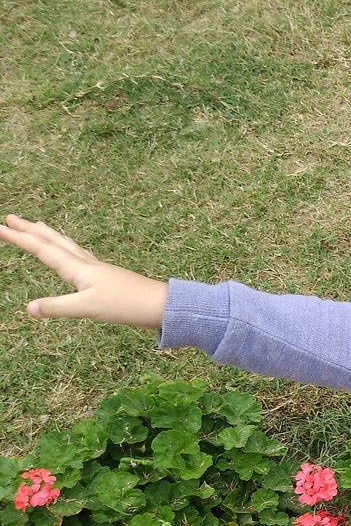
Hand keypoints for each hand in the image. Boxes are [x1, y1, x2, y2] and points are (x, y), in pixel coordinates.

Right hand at [0, 214, 167, 327]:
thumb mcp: (88, 308)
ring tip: (39, 226)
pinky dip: (68, 250)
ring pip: (68, 246)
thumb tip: (29, 307)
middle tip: (12, 217)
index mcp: (79, 268)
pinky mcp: (107, 277)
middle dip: (31, 230)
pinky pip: (81, 256)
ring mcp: (98, 269)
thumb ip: (58, 307)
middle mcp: (87, 264)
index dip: (19, 238)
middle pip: (54, 241)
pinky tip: (73, 255)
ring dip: (50, 236)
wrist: (161, 305)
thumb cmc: (126, 305)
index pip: (43, 249)